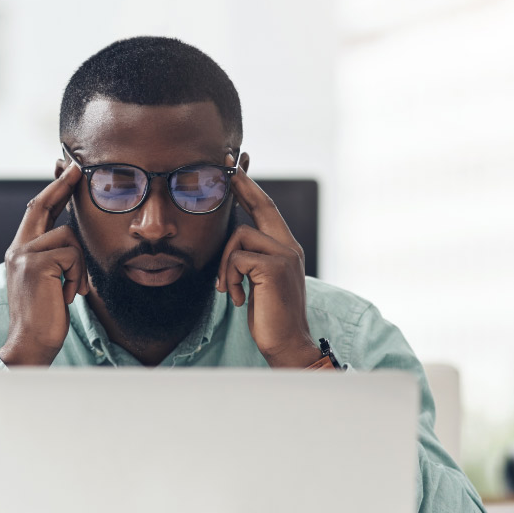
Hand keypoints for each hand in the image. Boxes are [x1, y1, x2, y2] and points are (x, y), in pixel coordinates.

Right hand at [0, 162, 87, 366]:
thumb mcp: (49, 281)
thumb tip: (73, 236)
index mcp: (20, 252)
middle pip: (42, 205)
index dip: (53, 191)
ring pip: (69, 238)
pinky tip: (69, 295)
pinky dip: (78, 277)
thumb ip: (54, 258)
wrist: (31, 343)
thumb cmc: (46, 317)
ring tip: (73, 290)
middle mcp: (17, 249)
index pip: (36, 212)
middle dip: (62, 185)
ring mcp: (24, 255)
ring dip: (80, 266)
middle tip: (77, 168)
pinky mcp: (35, 264)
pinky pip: (73, 256)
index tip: (67, 172)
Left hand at [217, 157, 321, 368]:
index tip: (236, 169)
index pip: (267, 210)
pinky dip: (229, 278)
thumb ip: (253, 259)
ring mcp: (285, 255)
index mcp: (286, 248)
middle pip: (263, 204)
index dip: (251, 188)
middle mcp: (289, 246)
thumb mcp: (260, 282)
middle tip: (227, 167)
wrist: (287, 344)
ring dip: (224, 264)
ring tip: (227, 289)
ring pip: (239, 236)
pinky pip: (237, 258)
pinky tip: (236, 298)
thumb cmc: (271, 317)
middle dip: (242, 185)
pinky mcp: (275, 267)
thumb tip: (233, 243)